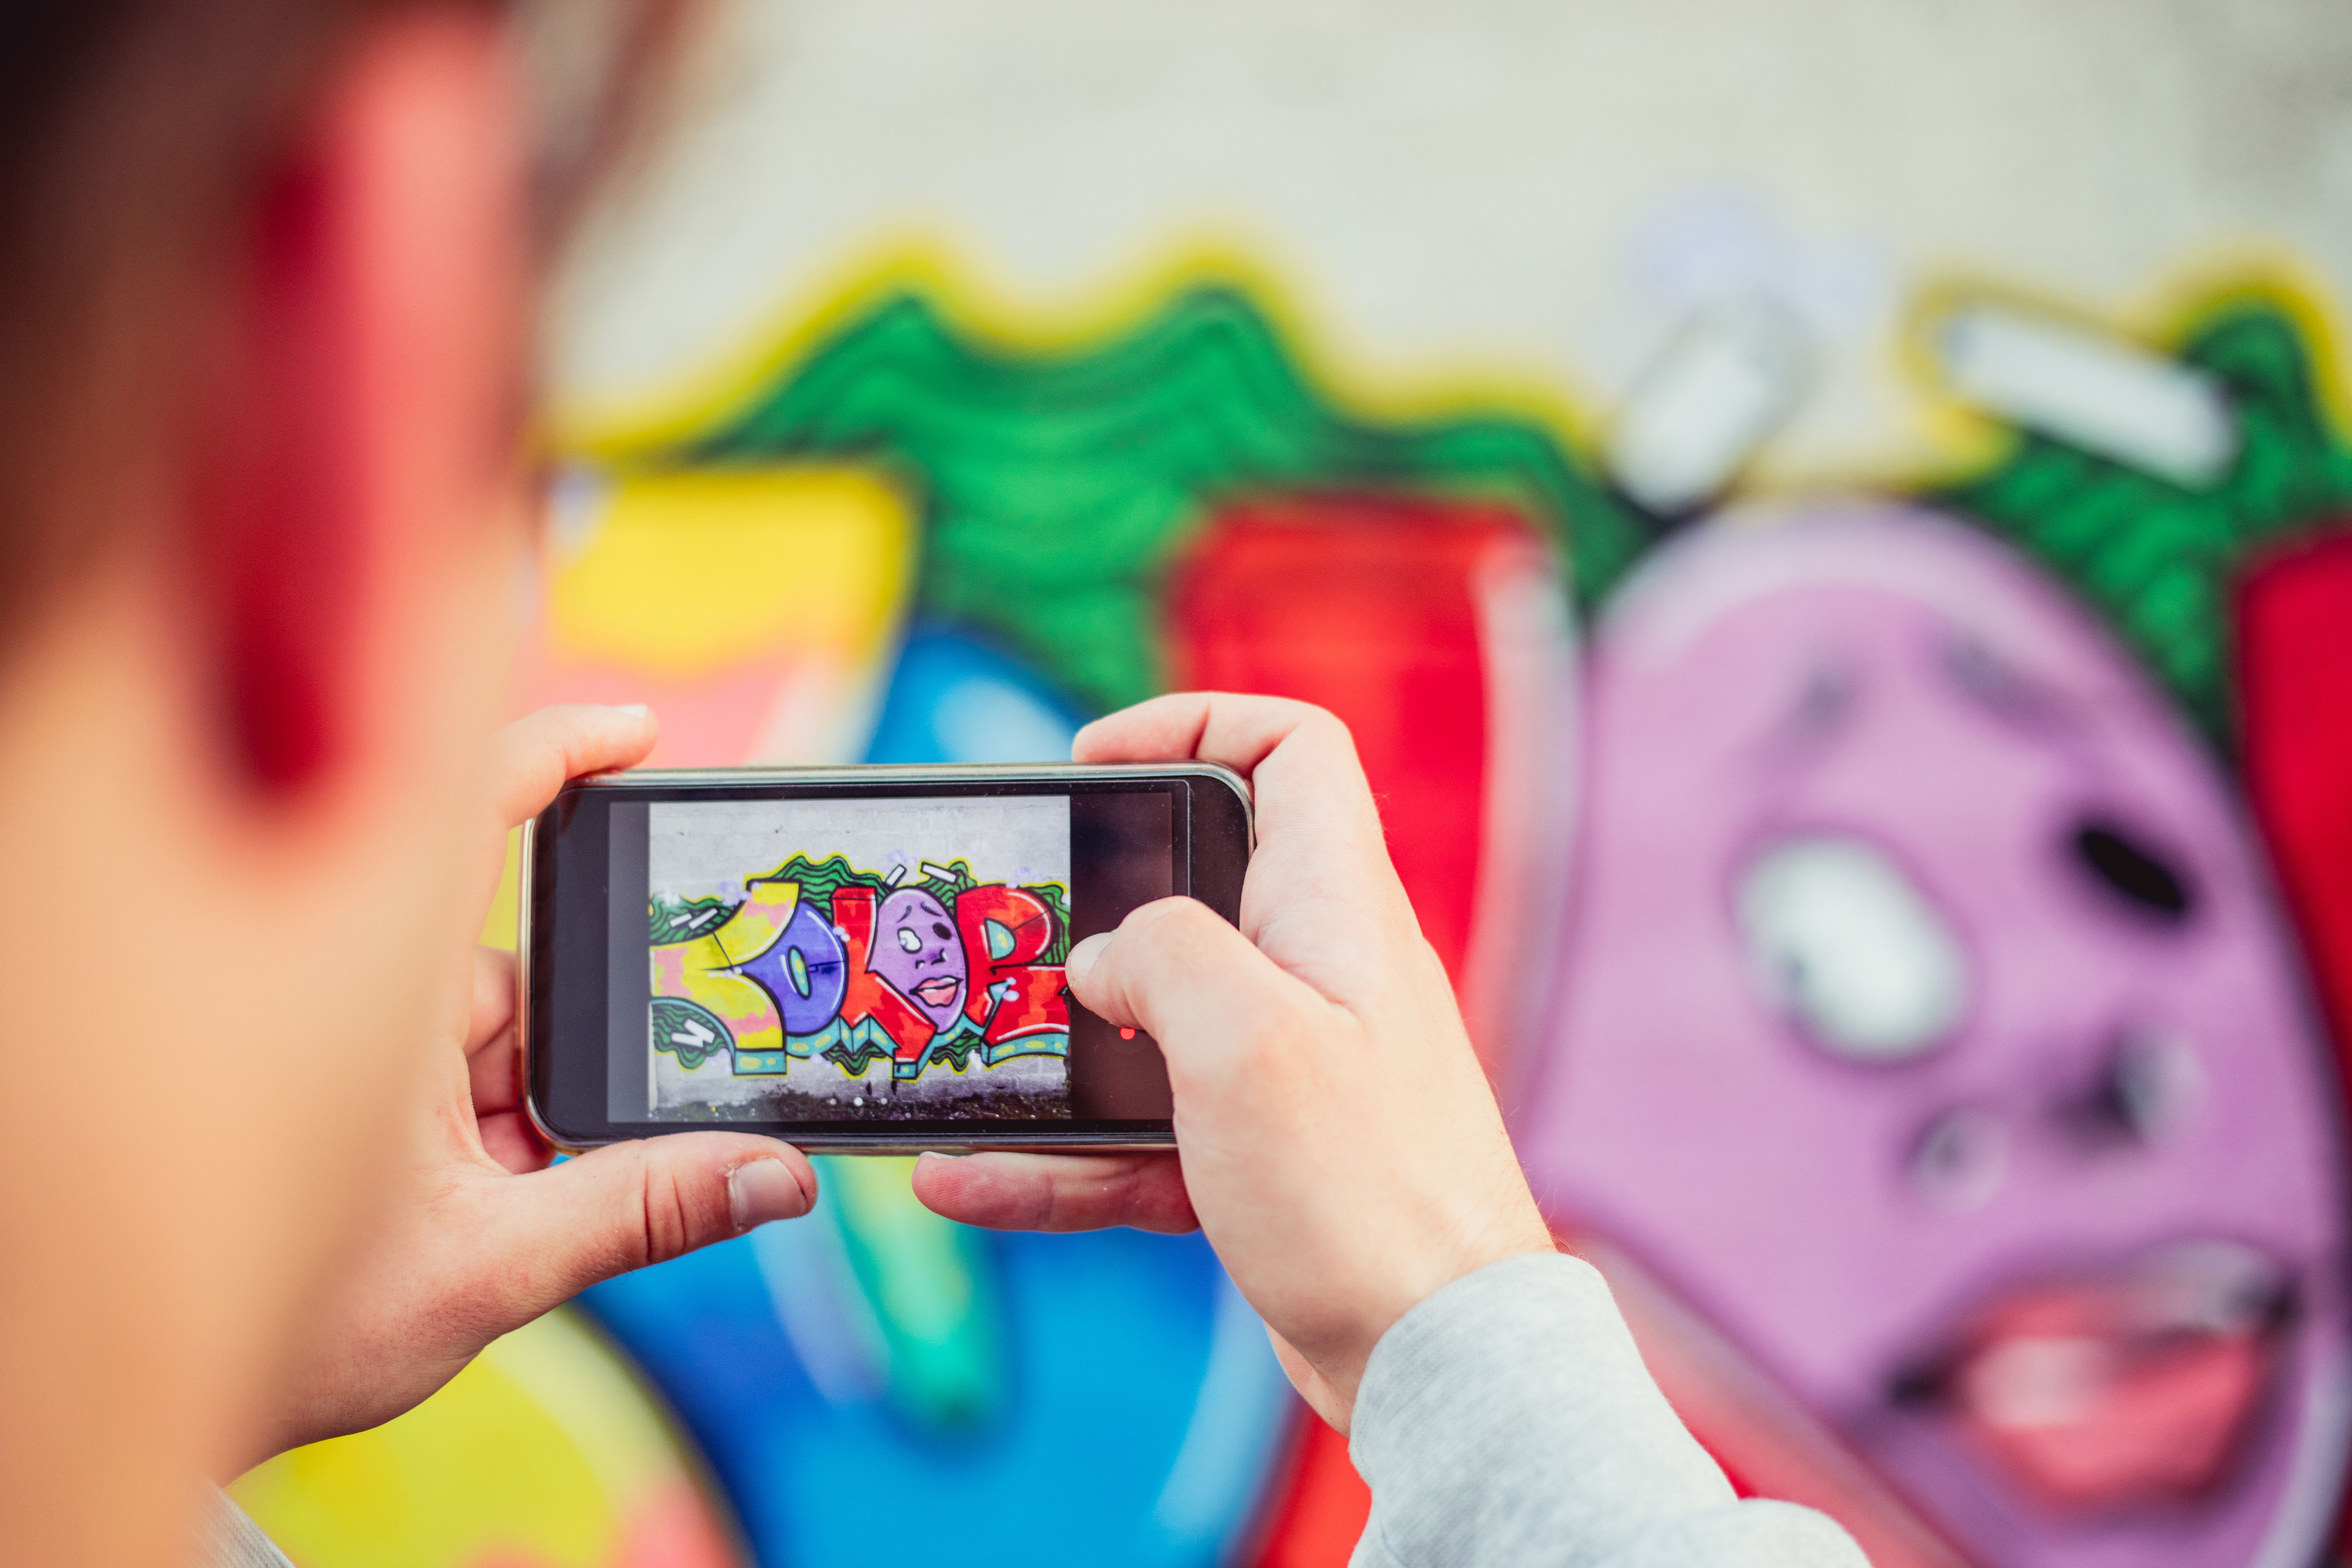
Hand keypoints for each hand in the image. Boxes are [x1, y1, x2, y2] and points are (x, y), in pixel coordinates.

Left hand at [252, 705, 816, 1464]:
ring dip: (531, 1126)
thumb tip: (772, 1175)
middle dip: (564, 1076)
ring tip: (503, 1218)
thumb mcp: (482, 1272)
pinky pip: (470, 1086)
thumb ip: (638, 1215)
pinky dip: (500, 1143)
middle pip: (521, 982)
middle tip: (565, 1158)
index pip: (461, 824)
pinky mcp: (366, 1099)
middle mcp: (368, 1008)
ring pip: (503, 1046)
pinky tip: (487, 1216)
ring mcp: (365, 1054)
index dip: (552, 752)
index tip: (637, 735)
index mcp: (375, 1002)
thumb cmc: (279, 1325)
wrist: (155, 1390)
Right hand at [912, 694, 1553, 1431]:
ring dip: (1058, 1051)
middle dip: (1094, 903)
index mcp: (1337, 908)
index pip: (1293, 750)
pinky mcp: (1266, 1158)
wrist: (1439, 1361)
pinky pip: (1146, 1135)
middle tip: (1007, 929)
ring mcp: (1295, 1069)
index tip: (1097, 763)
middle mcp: (1322, 974)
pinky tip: (969, 1182)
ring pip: (1154, 1028)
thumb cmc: (1362, 1189)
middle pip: (1199, 888)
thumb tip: (1103, 958)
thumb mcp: (1246, 1037)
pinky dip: (1065, 1156)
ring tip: (957, 1072)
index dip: (1195, 724)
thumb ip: (1161, 956)